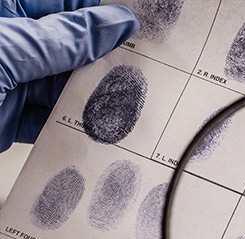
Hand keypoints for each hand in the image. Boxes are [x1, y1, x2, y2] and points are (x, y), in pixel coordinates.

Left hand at [0, 0, 138, 152]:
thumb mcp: (12, 47)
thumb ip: (66, 39)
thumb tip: (115, 24)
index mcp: (6, 12)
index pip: (67, 6)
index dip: (103, 15)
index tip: (137, 26)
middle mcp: (11, 46)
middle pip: (71, 49)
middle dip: (102, 61)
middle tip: (138, 65)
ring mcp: (10, 83)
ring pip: (64, 87)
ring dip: (91, 97)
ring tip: (121, 99)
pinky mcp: (8, 118)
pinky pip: (50, 121)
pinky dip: (73, 127)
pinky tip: (93, 125)